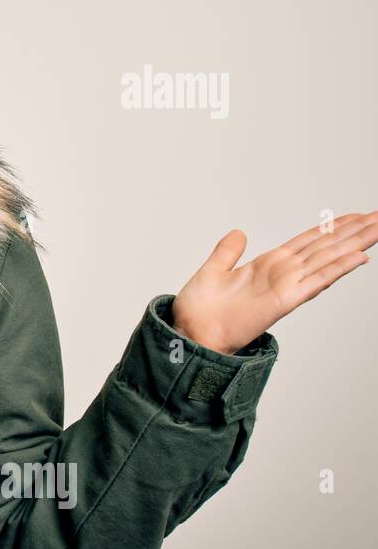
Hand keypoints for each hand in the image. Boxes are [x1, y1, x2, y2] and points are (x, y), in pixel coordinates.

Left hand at [171, 211, 376, 354]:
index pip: (309, 241)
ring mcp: (286, 287)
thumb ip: (228, 252)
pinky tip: (359, 257)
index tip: (355, 215)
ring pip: (329, 259)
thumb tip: (239, 233)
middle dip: (354, 230)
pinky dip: (338, 269)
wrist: (189, 333)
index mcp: (268, 265)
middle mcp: (282, 274)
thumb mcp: (213, 270)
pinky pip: (316, 281)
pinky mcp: (284, 301)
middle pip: (327, 246)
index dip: (332, 227)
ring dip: (355, 243)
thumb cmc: (199, 310)